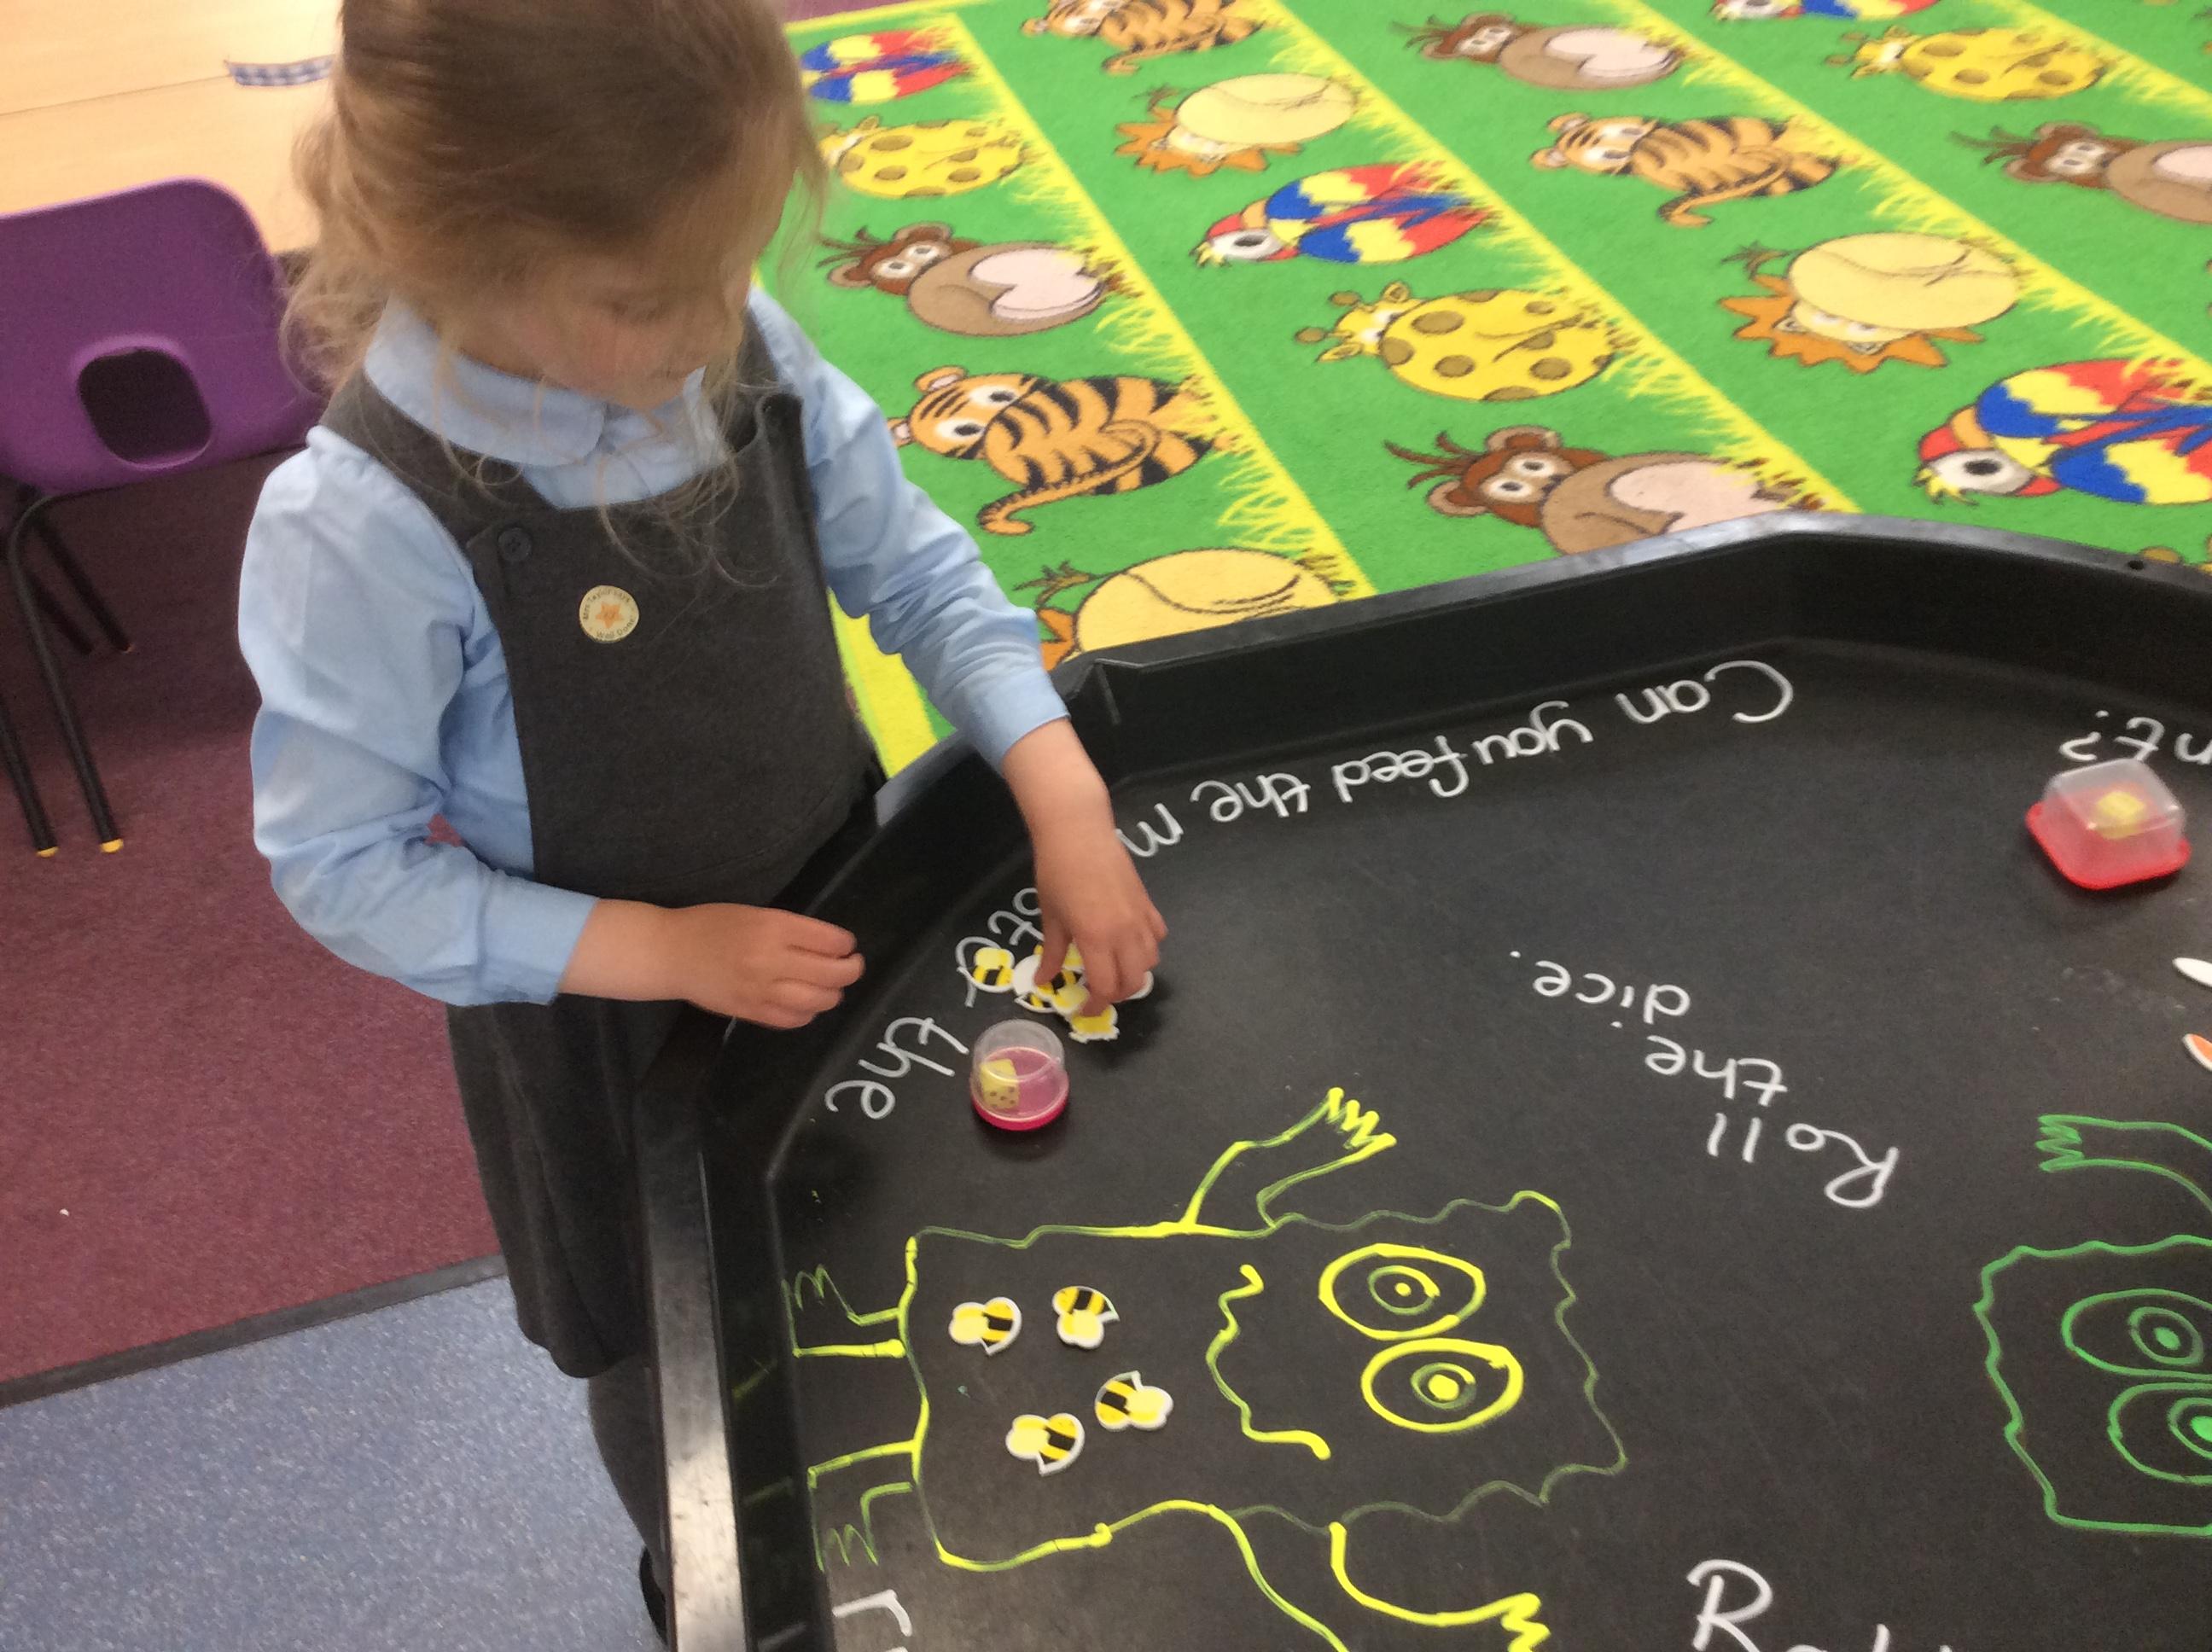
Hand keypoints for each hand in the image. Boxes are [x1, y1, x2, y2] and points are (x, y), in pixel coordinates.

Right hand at [562, 898, 861, 1027]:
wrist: (670, 953)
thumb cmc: (712, 925)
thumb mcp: (755, 913)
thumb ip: (791, 929)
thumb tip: (831, 946)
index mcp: (773, 926)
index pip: (831, 941)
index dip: (846, 945)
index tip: (846, 946)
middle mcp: (771, 959)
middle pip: (832, 974)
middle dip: (851, 971)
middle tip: (852, 967)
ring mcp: (761, 990)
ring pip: (818, 1001)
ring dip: (833, 995)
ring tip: (831, 988)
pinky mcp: (750, 1012)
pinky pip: (793, 1020)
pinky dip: (808, 1014)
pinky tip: (806, 1005)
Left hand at [1033, 818, 1165, 1013]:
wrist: (1078, 832)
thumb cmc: (1056, 872)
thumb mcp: (1050, 917)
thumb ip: (1053, 953)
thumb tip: (1044, 982)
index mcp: (1096, 939)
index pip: (1106, 989)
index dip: (1095, 1006)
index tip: (1082, 1009)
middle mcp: (1124, 933)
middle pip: (1133, 982)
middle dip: (1116, 996)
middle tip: (1097, 993)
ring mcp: (1140, 918)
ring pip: (1151, 961)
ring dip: (1134, 974)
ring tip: (1114, 971)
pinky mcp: (1147, 903)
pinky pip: (1157, 936)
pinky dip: (1147, 948)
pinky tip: (1130, 944)